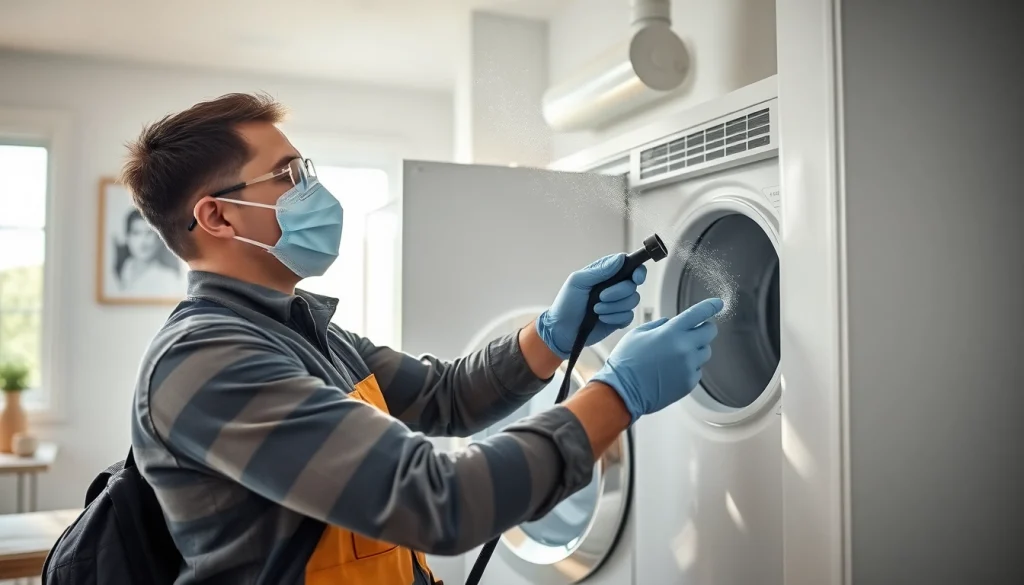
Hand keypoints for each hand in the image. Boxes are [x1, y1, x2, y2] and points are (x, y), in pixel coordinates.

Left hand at [536, 254, 646, 358]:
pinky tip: (601, 319)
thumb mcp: (578, 282)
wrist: (562, 330)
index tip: (635, 278)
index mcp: (605, 274)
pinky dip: (615, 318)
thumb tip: (620, 259)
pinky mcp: (619, 319)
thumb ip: (600, 270)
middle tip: (600, 297)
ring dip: (613, 307)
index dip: (637, 271)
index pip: (630, 266)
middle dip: (618, 292)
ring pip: (632, 301)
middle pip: (632, 285)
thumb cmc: (566, 303)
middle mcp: (614, 287)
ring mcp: (617, 303)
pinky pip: (628, 316)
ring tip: (596, 310)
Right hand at [591, 298, 722, 422]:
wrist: (622, 391)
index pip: (698, 313)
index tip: (717, 303)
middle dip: (704, 329)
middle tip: (694, 331)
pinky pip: (697, 370)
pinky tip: (672, 370)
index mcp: (671, 332)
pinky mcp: (689, 383)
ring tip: (676, 355)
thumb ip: (658, 325)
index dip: (711, 306)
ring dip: (696, 349)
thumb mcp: (637, 334)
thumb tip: (670, 322)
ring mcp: (688, 367)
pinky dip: (689, 368)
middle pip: (710, 332)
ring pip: (705, 352)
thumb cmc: (626, 361)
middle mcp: (684, 348)